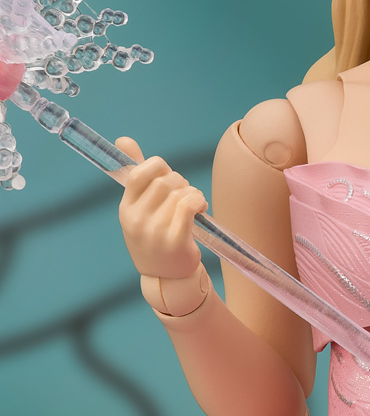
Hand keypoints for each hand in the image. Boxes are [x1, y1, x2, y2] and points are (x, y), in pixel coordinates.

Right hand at [115, 137, 207, 279]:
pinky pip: (190, 205)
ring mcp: (155, 231)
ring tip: (192, 206)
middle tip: (184, 194)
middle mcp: (137, 219)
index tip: (167, 177)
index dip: (158, 167)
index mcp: (126, 208)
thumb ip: (135, 172)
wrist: (167, 277)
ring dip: (192, 193)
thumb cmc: (155, 235)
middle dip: (179, 181)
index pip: (139, 173)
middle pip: (164, 181)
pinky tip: (200, 209)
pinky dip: (199, 201)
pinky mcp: (175, 240)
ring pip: (180, 192)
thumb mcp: (140, 207)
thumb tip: (123, 139)